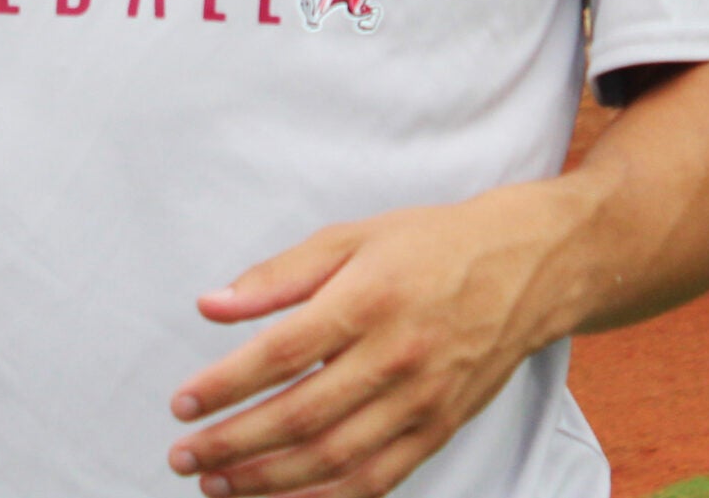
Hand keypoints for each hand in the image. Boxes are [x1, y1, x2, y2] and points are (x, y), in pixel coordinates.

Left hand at [166, 184, 580, 497]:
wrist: (526, 268)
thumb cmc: (429, 245)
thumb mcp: (351, 237)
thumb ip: (279, 275)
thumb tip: (211, 305)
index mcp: (367, 300)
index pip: (280, 355)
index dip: (224, 385)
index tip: (181, 403)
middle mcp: (395, 357)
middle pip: (301, 416)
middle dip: (234, 444)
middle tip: (185, 456)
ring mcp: (421, 401)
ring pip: (335, 459)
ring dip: (270, 481)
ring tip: (219, 486)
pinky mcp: (439, 429)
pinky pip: (376, 479)